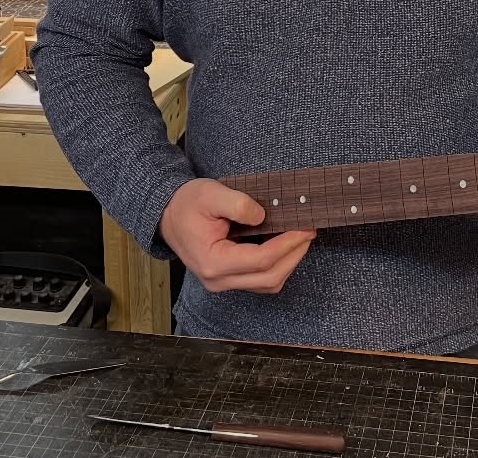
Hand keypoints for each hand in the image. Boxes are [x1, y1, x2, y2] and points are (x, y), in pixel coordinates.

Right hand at [159, 179, 314, 293]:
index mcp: (213, 262)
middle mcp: (218, 279)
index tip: (305, 227)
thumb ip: (237, 204)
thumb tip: (263, 216)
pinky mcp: (229, 278)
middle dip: (294, 255)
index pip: (261, 260)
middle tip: (309, 232)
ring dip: (288, 262)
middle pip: (269, 278)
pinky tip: (285, 246)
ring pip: (267, 284)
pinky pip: (260, 280)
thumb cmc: (187, 204)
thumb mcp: (210, 194)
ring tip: (300, 238)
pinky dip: (278, 265)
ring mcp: (223, 282)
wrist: (168, 214)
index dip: (288, 244)